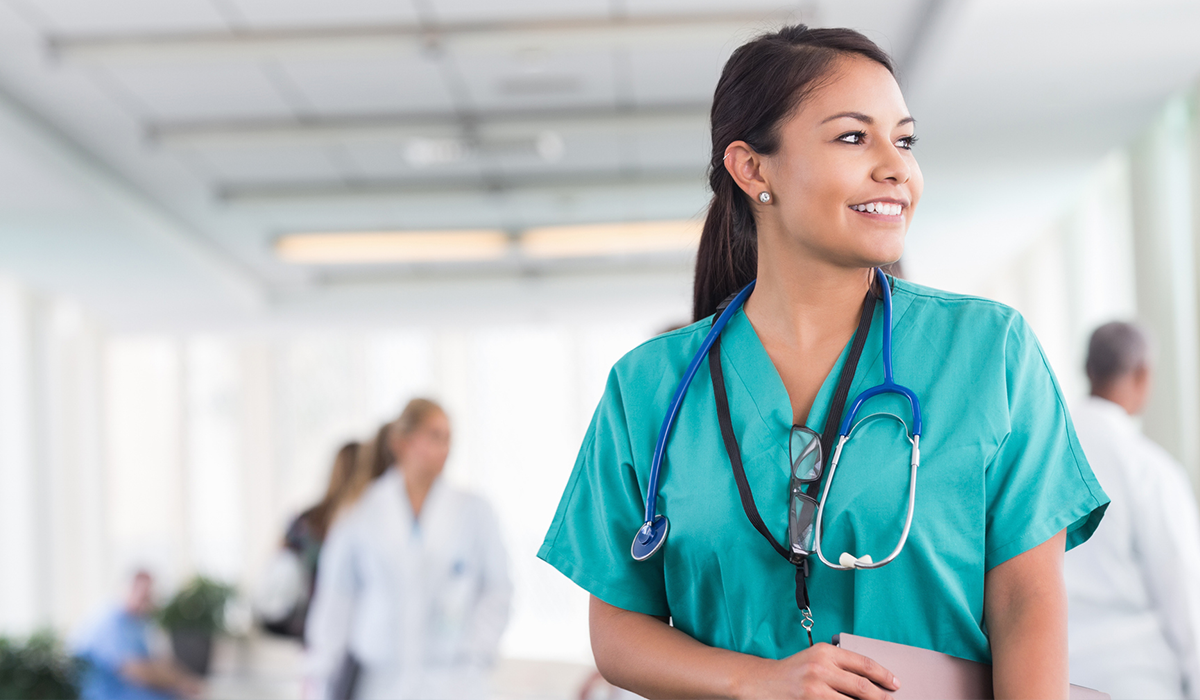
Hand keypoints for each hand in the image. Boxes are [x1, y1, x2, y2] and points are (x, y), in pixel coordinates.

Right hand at [734, 642, 899, 699]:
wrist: (763, 682)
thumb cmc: (793, 671)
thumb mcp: (816, 658)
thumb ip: (840, 665)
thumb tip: (872, 681)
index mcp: (825, 651)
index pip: (864, 663)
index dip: (884, 675)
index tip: (895, 684)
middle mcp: (820, 668)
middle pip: (862, 687)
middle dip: (881, 698)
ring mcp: (814, 689)